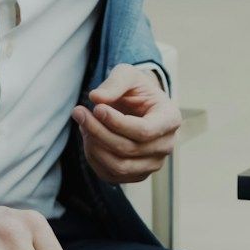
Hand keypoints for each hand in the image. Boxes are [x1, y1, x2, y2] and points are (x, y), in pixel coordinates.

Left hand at [72, 63, 179, 183]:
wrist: (139, 106)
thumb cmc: (135, 89)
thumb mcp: (128, 75)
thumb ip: (115, 82)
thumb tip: (96, 97)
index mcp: (170, 119)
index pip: (144, 131)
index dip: (117, 123)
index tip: (96, 108)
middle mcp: (166, 146)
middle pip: (128, 149)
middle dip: (98, 131)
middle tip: (78, 112)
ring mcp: (152, 164)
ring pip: (118, 166)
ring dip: (93, 146)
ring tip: (83, 124)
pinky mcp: (136, 175)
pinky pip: (110, 175)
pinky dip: (94, 158)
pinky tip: (88, 137)